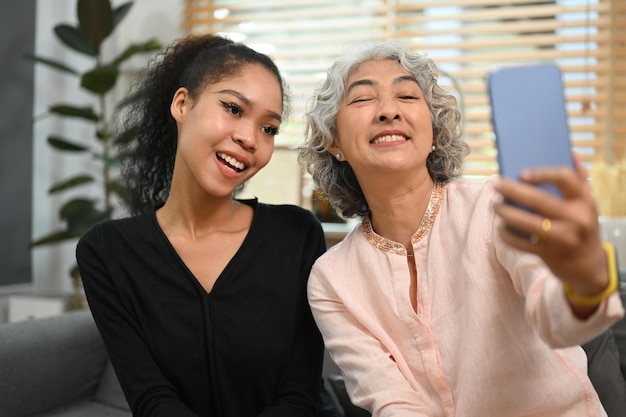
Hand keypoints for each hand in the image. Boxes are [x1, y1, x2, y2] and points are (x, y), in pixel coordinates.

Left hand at [493, 153, 608, 311]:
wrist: (588, 267)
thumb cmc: (582, 227)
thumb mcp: (587, 204)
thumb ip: (579, 179)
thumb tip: (572, 152)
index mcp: (585, 201)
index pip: (565, 179)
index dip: (542, 173)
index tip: (521, 173)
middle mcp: (575, 219)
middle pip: (538, 200)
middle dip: (512, 191)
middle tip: (495, 184)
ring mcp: (561, 238)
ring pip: (525, 223)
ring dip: (505, 213)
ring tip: (495, 206)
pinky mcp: (548, 254)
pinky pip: (520, 243)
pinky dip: (506, 234)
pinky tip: (501, 227)